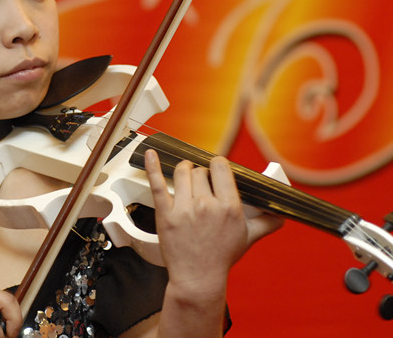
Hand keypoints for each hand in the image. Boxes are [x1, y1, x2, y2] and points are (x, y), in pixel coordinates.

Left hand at [144, 150, 282, 295]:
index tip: (216, 168)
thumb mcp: (248, 238)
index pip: (221, 168)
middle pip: (200, 172)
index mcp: (229, 207)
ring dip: (184, 171)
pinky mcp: (166, 215)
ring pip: (182, 173)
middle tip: (201, 185)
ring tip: (186, 177)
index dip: (217, 165)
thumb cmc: (221, 257)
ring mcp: (184, 209)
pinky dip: (153, 167)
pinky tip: (150, 153)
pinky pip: (157, 185)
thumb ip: (267, 223)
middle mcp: (207, 206)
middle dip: (201, 175)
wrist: (198, 278)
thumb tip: (281, 214)